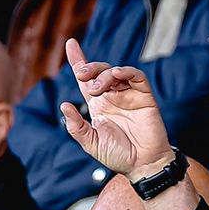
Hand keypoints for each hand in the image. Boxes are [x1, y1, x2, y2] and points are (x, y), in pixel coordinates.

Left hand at [59, 38, 173, 180]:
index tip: (70, 44)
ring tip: (98, 88)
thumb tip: (64, 106)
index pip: (86, 80)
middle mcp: (113, 97)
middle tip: (82, 76)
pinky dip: (126, 72)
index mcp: (98, 106)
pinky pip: (137, 77)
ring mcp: (129, 95)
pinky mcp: (144, 97)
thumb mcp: (91, 143)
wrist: (142, 165)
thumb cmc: (118, 156)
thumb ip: (76, 127)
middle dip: (88, 68)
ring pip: (115, 72)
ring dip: (104, 74)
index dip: (78, 61)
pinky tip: (117, 74)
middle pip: (99, 72)